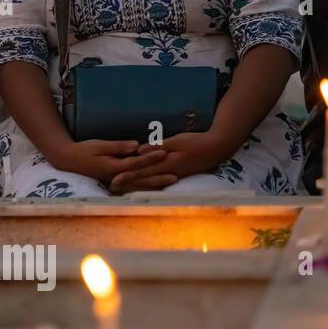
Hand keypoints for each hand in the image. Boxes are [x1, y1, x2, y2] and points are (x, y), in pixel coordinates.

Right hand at [50, 138, 170, 190]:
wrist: (67, 160)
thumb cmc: (83, 150)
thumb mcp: (99, 145)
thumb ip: (118, 147)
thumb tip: (136, 146)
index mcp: (113, 168)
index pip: (135, 163)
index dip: (150, 158)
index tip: (163, 153)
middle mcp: (116, 177)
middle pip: (141, 179)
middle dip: (158, 177)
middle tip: (176, 176)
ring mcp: (115, 181)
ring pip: (138, 185)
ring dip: (155, 184)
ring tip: (170, 182)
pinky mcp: (114, 181)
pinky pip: (133, 185)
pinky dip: (145, 185)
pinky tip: (156, 185)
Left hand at [110, 131, 232, 191]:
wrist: (217, 149)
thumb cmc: (196, 142)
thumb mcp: (176, 141)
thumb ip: (158, 147)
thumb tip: (139, 151)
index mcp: (166, 165)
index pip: (143, 171)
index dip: (127, 176)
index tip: (113, 180)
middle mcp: (168, 173)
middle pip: (144, 179)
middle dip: (127, 183)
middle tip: (111, 186)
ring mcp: (173, 175)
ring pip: (150, 182)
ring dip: (135, 185)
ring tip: (120, 187)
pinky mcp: (176, 174)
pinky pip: (158, 180)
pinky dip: (147, 183)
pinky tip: (140, 185)